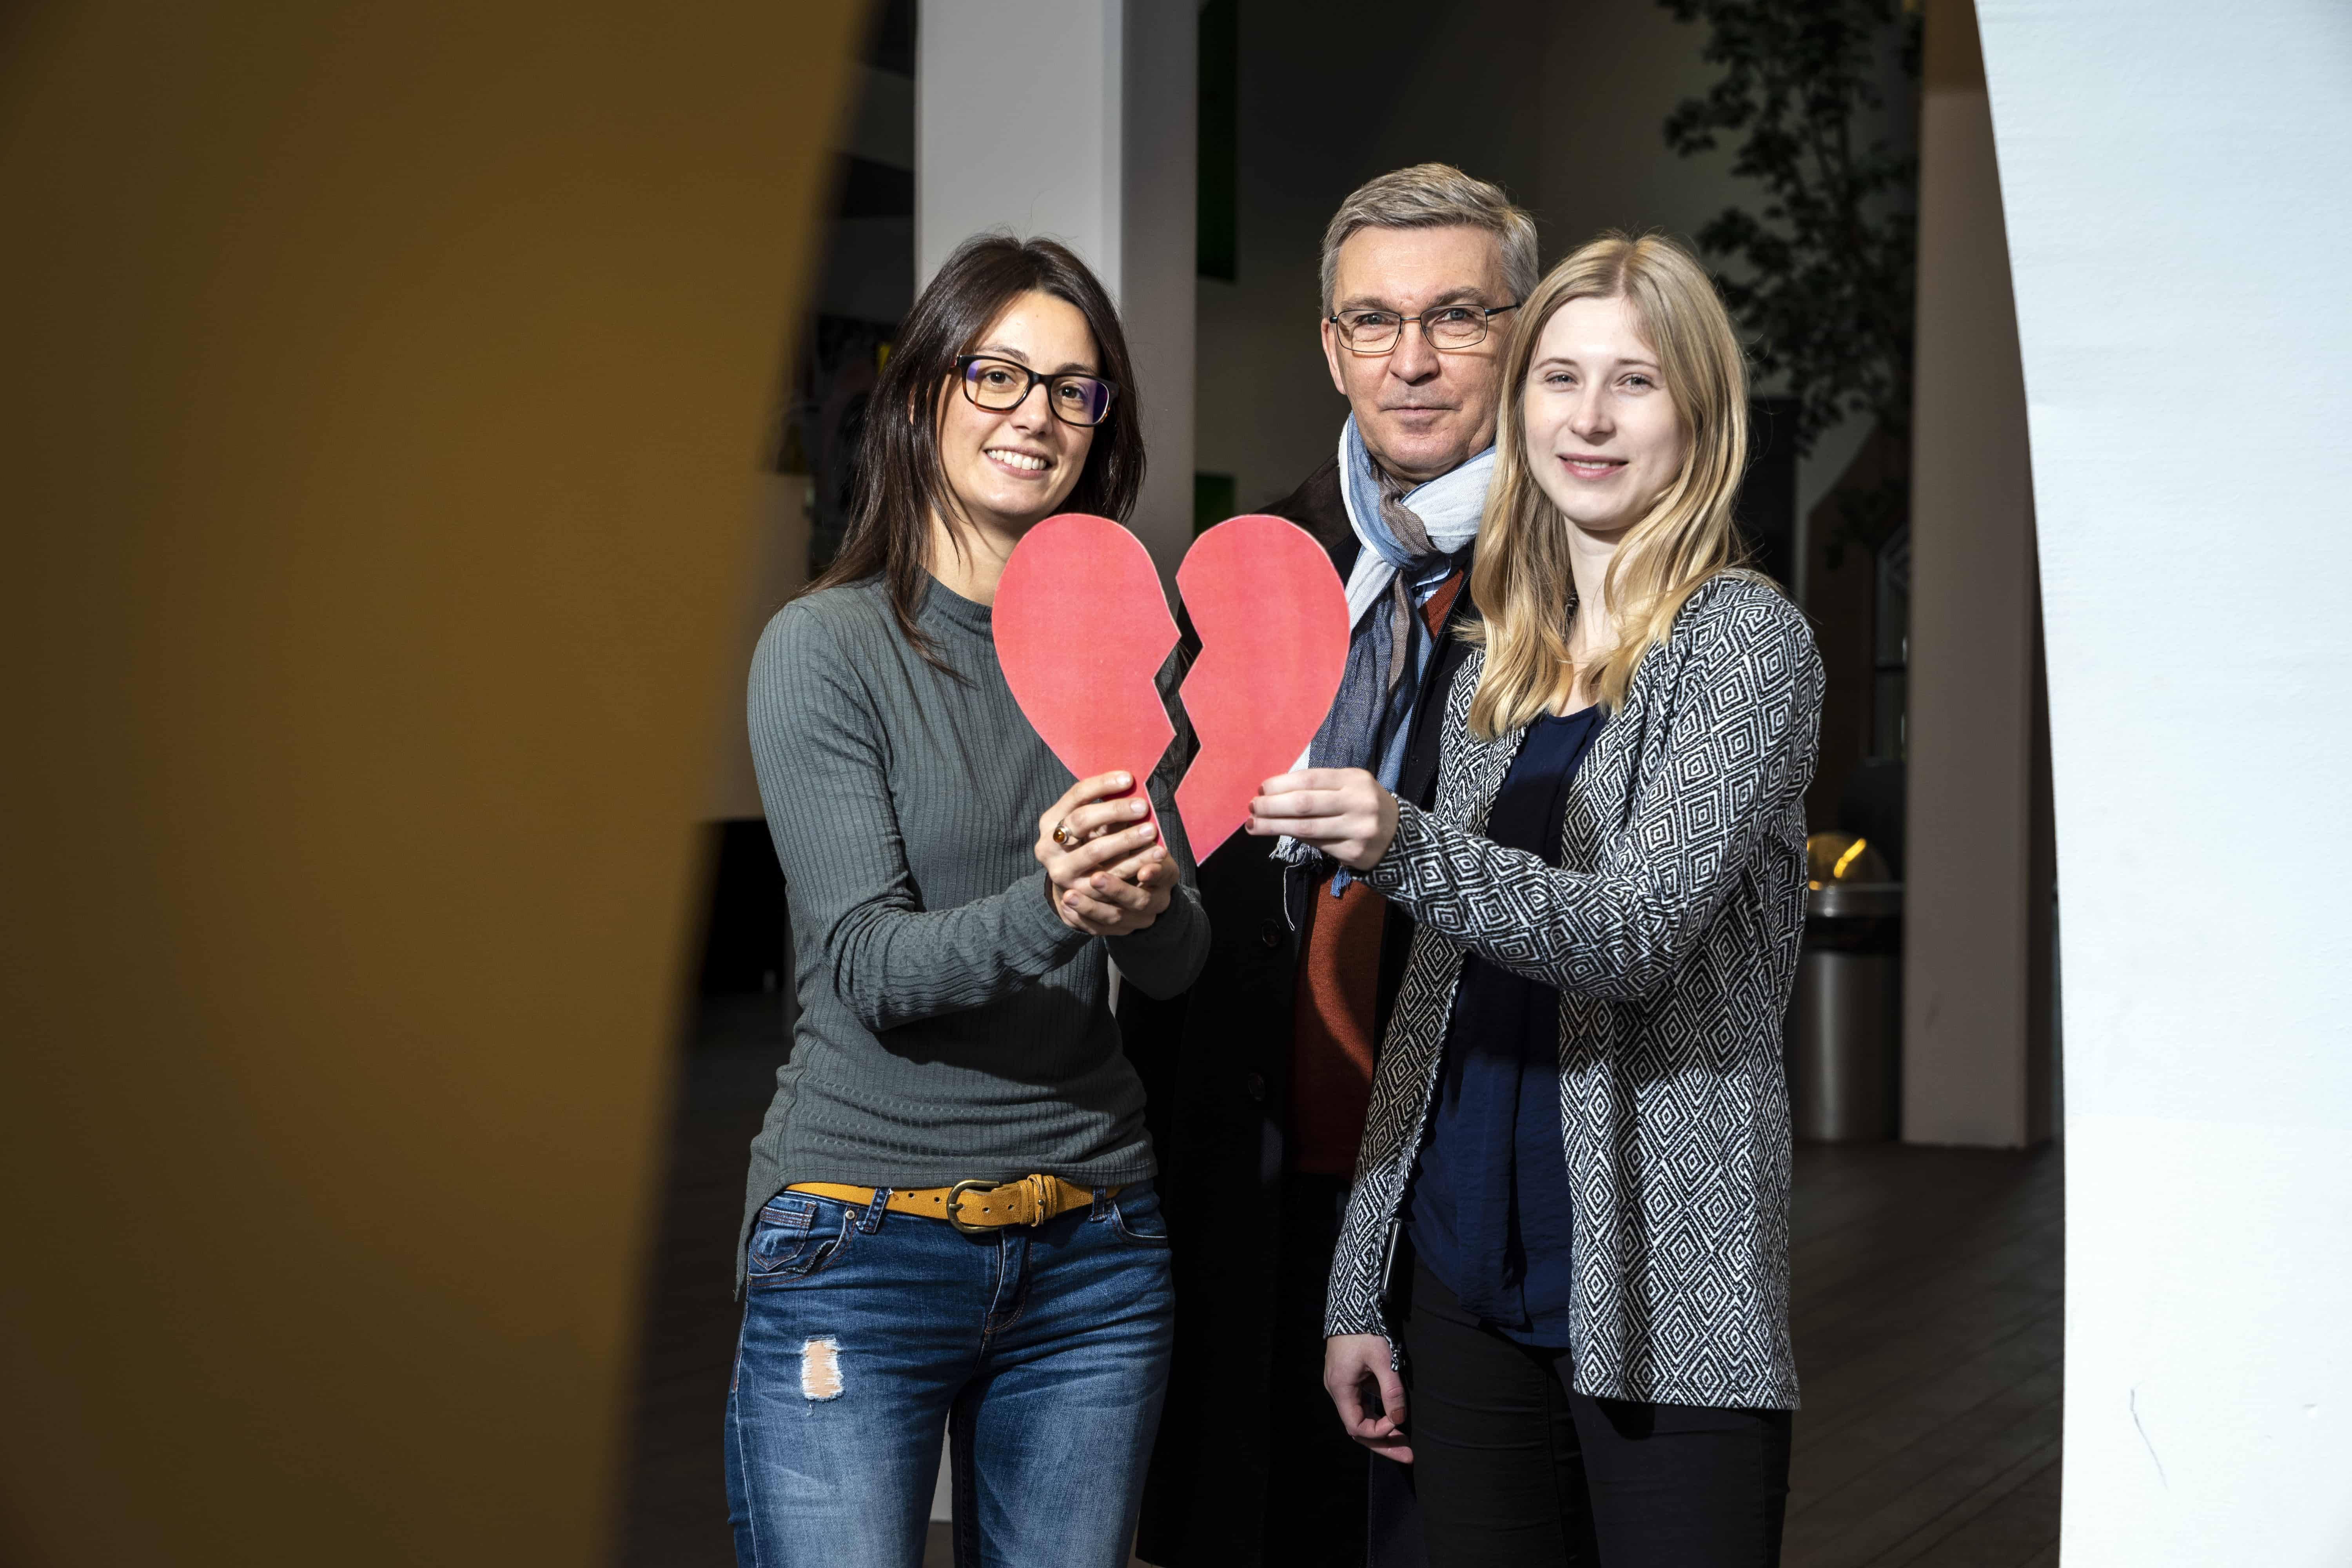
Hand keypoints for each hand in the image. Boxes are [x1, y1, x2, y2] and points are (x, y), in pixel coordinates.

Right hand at [1034, 771, 1175, 936]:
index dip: (1102, 785)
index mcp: (1049, 821)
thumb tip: (1132, 784)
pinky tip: (1154, 856)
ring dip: (1127, 839)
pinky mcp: (1077, 892)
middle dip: (1114, 811)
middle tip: (1143, 807)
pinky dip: (1134, 865)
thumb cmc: (1086, 844)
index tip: (1129, 779)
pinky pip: (1109, 877)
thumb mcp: (1087, 825)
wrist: (1072, 884)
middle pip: (1082, 821)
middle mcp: (1048, 846)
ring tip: (1152, 831)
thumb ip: (1103, 808)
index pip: (1076, 795)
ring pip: (1095, 850)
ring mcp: (1060, 870)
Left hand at [1246, 767, 1398, 870]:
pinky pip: (1317, 845)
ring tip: (1253, 825)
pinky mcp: (1354, 853)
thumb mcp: (1349, 786)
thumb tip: (1274, 794)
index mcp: (1355, 779)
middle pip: (1304, 804)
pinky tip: (1280, 834)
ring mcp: (1358, 830)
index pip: (1310, 779)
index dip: (1280, 784)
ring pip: (1306, 828)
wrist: (1401, 837)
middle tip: (1251, 808)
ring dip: (1274, 827)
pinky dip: (1295, 838)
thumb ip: (1319, 787)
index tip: (1260, 790)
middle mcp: (1359, 802)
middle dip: (1272, 806)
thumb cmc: (1364, 805)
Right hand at [1324, 1334, 1411, 1462]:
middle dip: (1384, 1444)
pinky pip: (1362, 1404)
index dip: (1378, 1433)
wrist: (1351, 1303)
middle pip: (1359, 1428)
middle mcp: (1337, 1390)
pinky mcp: (1350, 1378)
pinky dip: (1378, 1415)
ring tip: (1406, 1442)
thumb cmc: (1365, 1330)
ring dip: (1383, 1431)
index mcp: (1340, 1388)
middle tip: (1409, 1456)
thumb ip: (1391, 1391)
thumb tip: (1399, 1420)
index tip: (1398, 1426)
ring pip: (1361, 1417)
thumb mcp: (1382, 1359)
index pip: (1356, 1427)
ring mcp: (1342, 1385)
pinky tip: (1395, 1419)